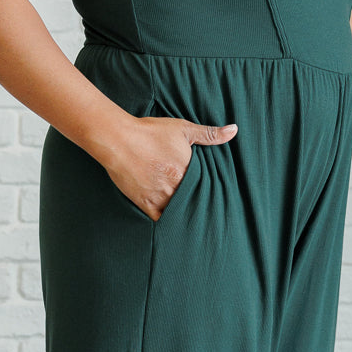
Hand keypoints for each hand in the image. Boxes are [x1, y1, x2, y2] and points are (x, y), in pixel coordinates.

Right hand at [102, 116, 237, 221]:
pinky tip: (173, 222)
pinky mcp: (144, 203)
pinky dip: (167, 221)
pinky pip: (160, 219)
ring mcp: (160, 197)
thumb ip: (209, 134)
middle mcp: (176, 187)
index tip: (215, 195)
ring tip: (193, 218)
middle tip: (208, 212)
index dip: (210, 191)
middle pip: (194, 201)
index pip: (207, 187)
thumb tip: (234, 130)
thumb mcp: (183, 129)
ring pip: (179, 212)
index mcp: (188, 171)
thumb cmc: (150, 132)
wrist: (118, 140)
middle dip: (199, 203)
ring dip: (184, 212)